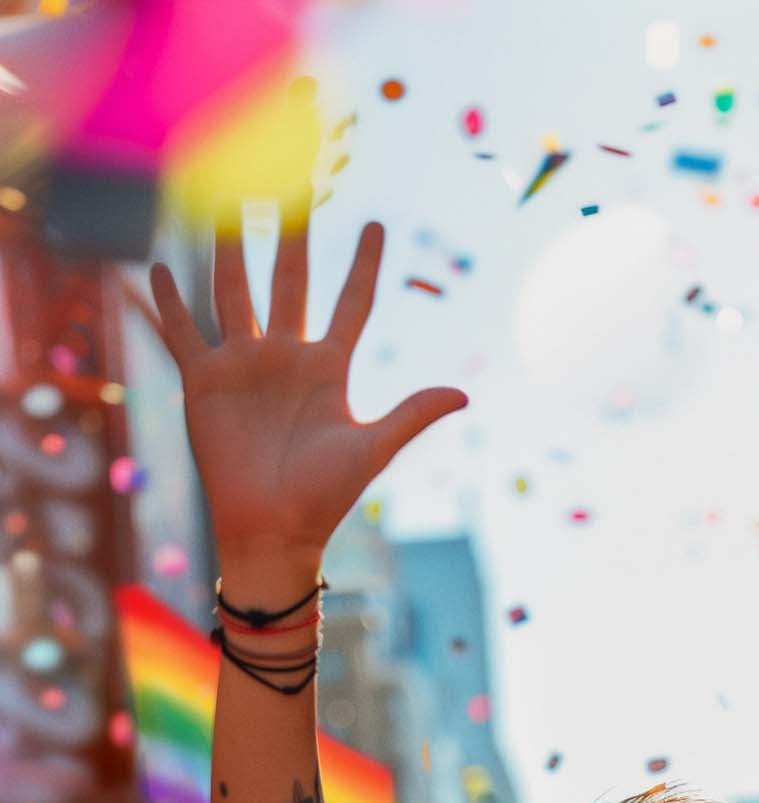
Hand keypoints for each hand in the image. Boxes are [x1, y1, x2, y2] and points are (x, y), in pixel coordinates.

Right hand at [149, 214, 466, 558]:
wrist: (272, 530)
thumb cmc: (325, 497)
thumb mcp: (371, 449)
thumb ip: (412, 415)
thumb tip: (464, 395)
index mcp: (329, 368)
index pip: (352, 303)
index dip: (365, 265)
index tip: (376, 223)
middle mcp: (286, 356)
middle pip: (291, 279)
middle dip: (292, 232)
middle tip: (293, 179)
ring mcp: (243, 364)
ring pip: (235, 289)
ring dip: (231, 246)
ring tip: (229, 198)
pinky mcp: (203, 381)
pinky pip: (183, 331)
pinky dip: (167, 301)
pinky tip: (157, 265)